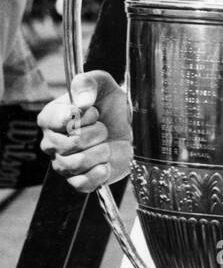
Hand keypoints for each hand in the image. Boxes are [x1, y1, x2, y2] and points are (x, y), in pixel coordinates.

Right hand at [37, 70, 131, 192]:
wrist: (128, 128)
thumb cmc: (110, 106)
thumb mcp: (103, 84)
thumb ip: (88, 83)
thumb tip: (82, 101)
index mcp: (50, 118)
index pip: (62, 121)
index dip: (84, 117)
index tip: (94, 112)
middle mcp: (51, 142)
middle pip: (72, 143)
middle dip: (97, 134)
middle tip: (102, 129)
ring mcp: (62, 164)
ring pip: (77, 164)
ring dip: (101, 152)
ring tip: (104, 144)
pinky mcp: (77, 180)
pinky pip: (83, 184)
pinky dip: (100, 172)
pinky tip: (105, 162)